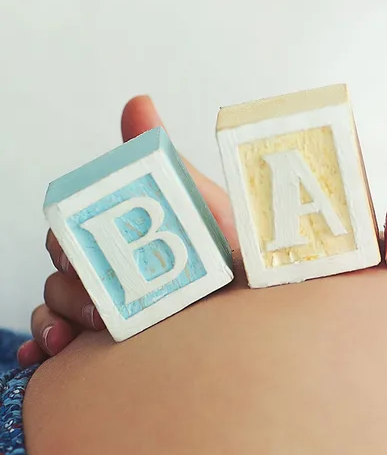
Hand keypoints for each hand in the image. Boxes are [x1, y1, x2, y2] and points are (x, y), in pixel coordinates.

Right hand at [17, 96, 238, 366]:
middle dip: (67, 278)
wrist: (273, 327)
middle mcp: (120, 266)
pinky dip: (45, 343)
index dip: (68, 234)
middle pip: (63, 263)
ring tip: (83, 329)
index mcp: (135, 230)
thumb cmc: (248, 265)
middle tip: (93, 297)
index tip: (72, 251)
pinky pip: (62, 341)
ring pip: (56, 301)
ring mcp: (115, 306)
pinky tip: (47, 351)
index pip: (79, 223)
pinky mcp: (113, 344)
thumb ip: (174, 167)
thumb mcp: (216, 213)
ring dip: (57, 312)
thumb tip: (137, 102)